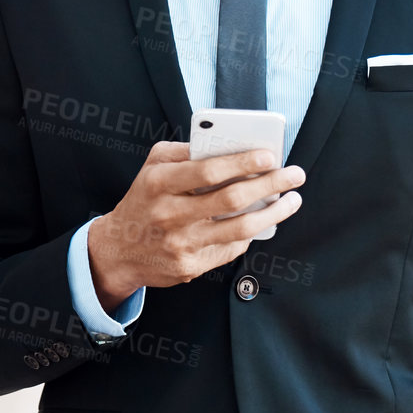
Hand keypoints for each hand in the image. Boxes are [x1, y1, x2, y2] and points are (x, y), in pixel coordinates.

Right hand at [87, 141, 304, 311]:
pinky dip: (251, 233)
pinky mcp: (190, 266)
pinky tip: (263, 221)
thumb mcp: (152, 167)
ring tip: (291, 200)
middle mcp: (170, 215)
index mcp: (159, 184)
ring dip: (273, 213)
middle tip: (294, 175)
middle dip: (270, 184)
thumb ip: (184, 152)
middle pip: (231, 199)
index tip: (269, 156)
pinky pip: (231, 248)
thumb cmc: (143, 201)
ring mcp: (181, 244)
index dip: (243, 163)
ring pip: (239, 228)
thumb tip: (227, 146)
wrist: (118, 250)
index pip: (209, 171)